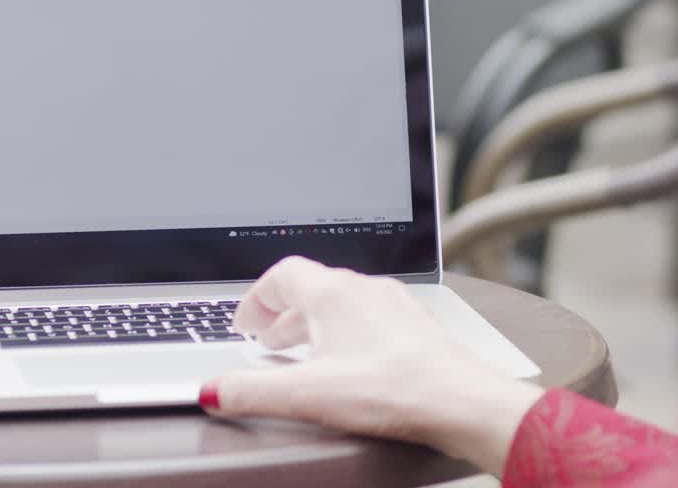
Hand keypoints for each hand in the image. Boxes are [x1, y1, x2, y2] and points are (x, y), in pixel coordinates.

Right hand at [200, 256, 542, 475]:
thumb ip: (253, 392)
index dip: (256, 298)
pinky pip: (371, 318)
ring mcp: (394, 306)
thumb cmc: (397, 391)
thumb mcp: (308, 394)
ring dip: (315, 323)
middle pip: (311, 287)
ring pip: (343, 303)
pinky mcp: (417, 329)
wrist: (465, 403)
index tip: (244, 323)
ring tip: (303, 352)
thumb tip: (213, 391)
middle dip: (281, 314)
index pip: (281, 275)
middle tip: (265, 340)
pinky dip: (348, 333)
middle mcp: (364, 291)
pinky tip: (351, 363)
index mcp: (333, 294)